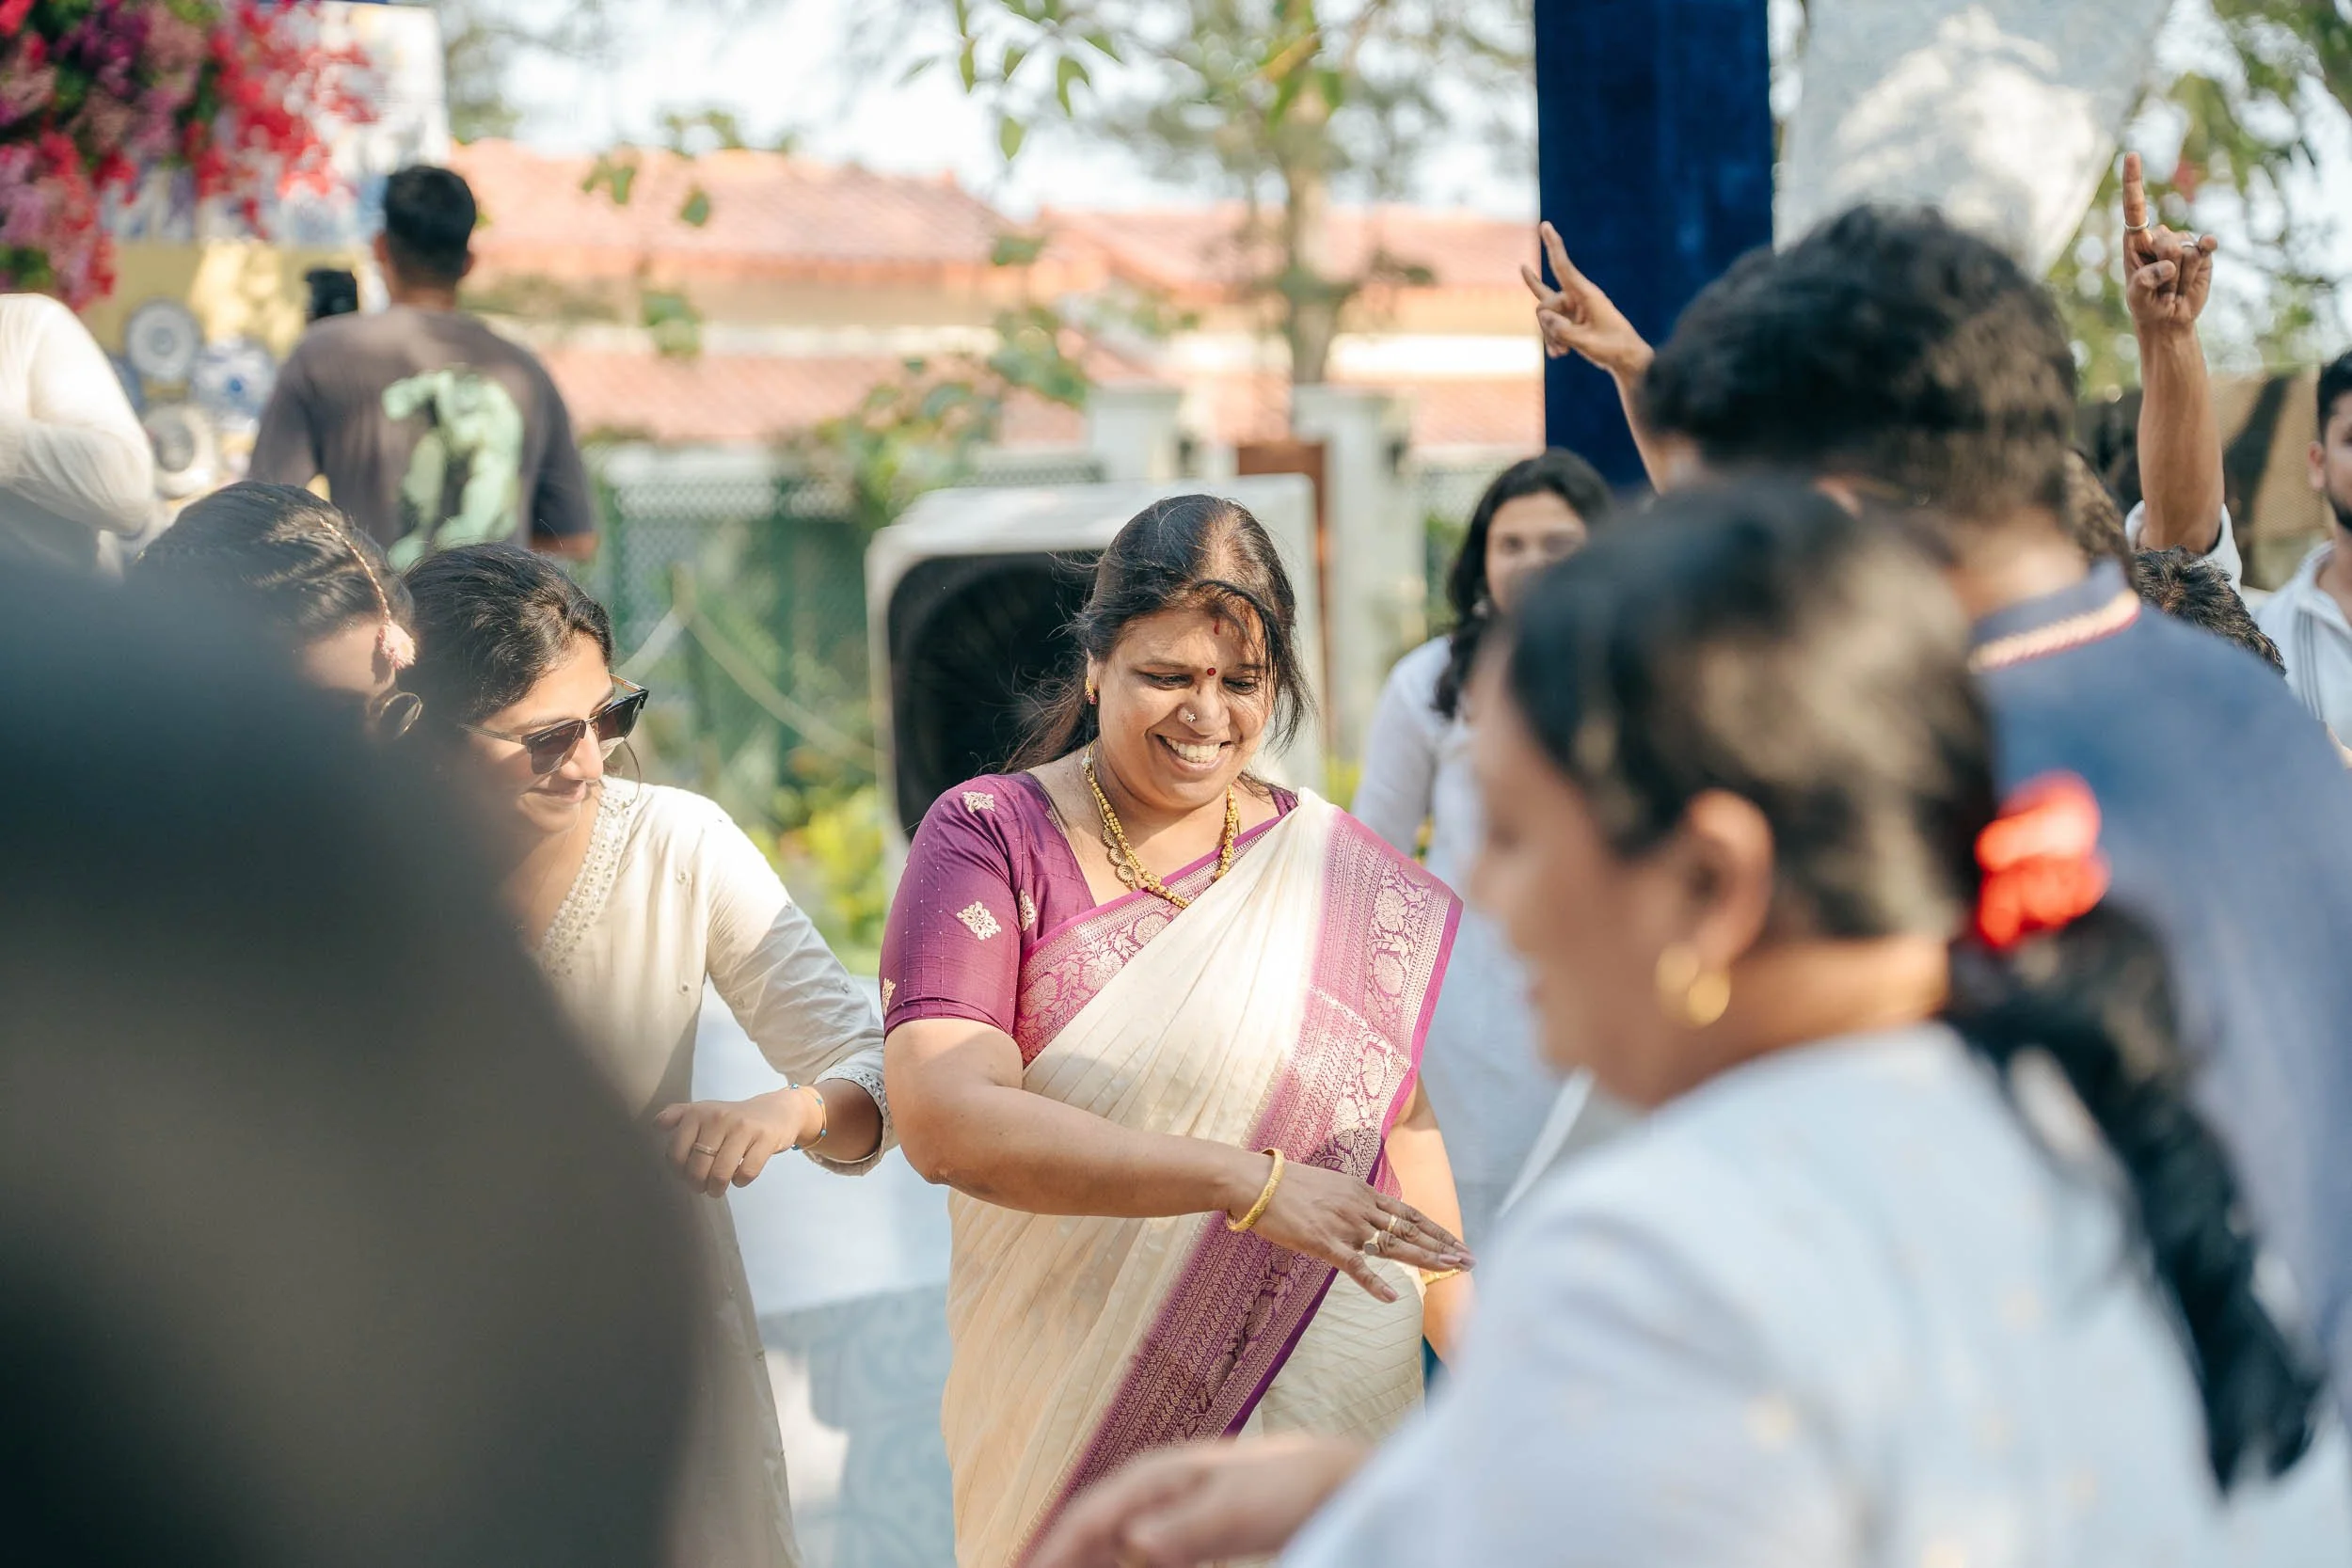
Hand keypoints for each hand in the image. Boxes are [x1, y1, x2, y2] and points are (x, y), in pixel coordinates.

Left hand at [652, 1087, 815, 1196]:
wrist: (776, 1111)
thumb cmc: (734, 1117)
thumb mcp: (704, 1111)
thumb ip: (677, 1115)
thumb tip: (655, 1124)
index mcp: (699, 1113)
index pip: (676, 1153)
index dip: (679, 1172)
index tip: (686, 1175)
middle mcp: (719, 1117)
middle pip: (698, 1167)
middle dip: (698, 1184)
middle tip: (703, 1187)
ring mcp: (743, 1127)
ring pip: (721, 1173)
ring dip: (717, 1188)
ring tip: (718, 1188)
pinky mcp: (765, 1138)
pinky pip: (746, 1172)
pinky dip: (741, 1181)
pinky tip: (740, 1177)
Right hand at [1026, 1435, 1367, 1567]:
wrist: (1324, 1480)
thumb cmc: (1282, 1488)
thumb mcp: (1236, 1511)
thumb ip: (1185, 1527)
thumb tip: (1134, 1542)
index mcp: (1152, 1477)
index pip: (1087, 1518)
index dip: (1052, 1553)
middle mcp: (1148, 1489)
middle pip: (1087, 1532)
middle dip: (1057, 1561)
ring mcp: (1162, 1507)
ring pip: (1105, 1545)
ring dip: (1083, 1565)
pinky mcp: (1177, 1529)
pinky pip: (1130, 1554)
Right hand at [1240, 1155, 1470, 1302]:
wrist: (1255, 1183)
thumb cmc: (1285, 1184)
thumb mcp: (1329, 1184)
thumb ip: (1351, 1199)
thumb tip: (1365, 1212)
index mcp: (1362, 1191)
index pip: (1410, 1213)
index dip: (1436, 1229)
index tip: (1458, 1242)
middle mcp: (1361, 1206)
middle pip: (1411, 1229)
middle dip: (1443, 1246)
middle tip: (1470, 1260)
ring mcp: (1345, 1225)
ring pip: (1394, 1246)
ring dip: (1425, 1260)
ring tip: (1451, 1271)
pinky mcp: (1325, 1243)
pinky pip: (1356, 1267)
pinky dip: (1375, 1284)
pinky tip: (1394, 1297)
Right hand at [1521, 220, 1652, 379]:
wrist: (1627, 360)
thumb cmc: (1612, 348)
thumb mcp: (1586, 342)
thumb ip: (1561, 330)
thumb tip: (1542, 317)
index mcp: (1587, 294)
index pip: (1564, 266)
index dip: (1553, 245)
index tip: (1545, 224)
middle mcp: (1577, 297)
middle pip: (1546, 301)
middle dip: (1546, 324)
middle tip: (1560, 343)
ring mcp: (1573, 309)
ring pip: (1545, 316)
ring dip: (1550, 336)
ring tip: (1562, 353)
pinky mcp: (1570, 321)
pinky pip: (1550, 326)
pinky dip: (1552, 341)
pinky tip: (1560, 355)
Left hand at [2121, 151, 2215, 333]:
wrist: (2169, 318)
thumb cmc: (2146, 305)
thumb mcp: (2137, 297)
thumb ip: (2145, 281)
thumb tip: (2168, 264)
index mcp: (2136, 241)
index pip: (2135, 207)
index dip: (2133, 181)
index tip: (2132, 154)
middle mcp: (2160, 236)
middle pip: (2167, 241)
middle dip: (2165, 268)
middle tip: (2161, 286)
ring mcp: (2183, 242)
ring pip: (2185, 251)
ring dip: (2180, 275)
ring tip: (2172, 286)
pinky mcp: (2203, 251)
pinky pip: (2205, 244)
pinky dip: (2207, 248)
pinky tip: (2209, 246)